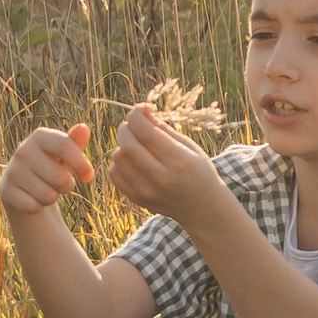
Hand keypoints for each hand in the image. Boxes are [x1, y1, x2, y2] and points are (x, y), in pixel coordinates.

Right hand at [0, 121, 93, 220]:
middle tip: (60, 183)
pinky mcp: (6, 191)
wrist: (24, 186)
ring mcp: (12, 171)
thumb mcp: (66, 155)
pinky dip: (38, 207)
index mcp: (40, 136)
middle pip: (61, 178)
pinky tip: (33, 199)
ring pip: (48, 196)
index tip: (88, 177)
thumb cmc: (53, 166)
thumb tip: (83, 128)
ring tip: (46, 189)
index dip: (82, 164)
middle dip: (67, 186)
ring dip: (52, 198)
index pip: (65, 146)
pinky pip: (34, 207)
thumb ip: (75, 143)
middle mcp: (23, 151)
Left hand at [110, 98, 223, 223]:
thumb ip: (163, 128)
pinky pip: (115, 174)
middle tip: (134, 126)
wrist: (202, 208)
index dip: (137, 115)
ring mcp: (147, 191)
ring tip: (137, 145)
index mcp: (178, 160)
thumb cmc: (197, 170)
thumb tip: (141, 110)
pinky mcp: (137, 199)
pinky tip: (134, 161)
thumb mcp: (188, 146)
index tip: (140, 110)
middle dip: (126, 128)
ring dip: (123, 145)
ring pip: (118, 158)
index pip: (146, 132)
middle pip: (128, 145)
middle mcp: (161, 178)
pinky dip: (120, 163)